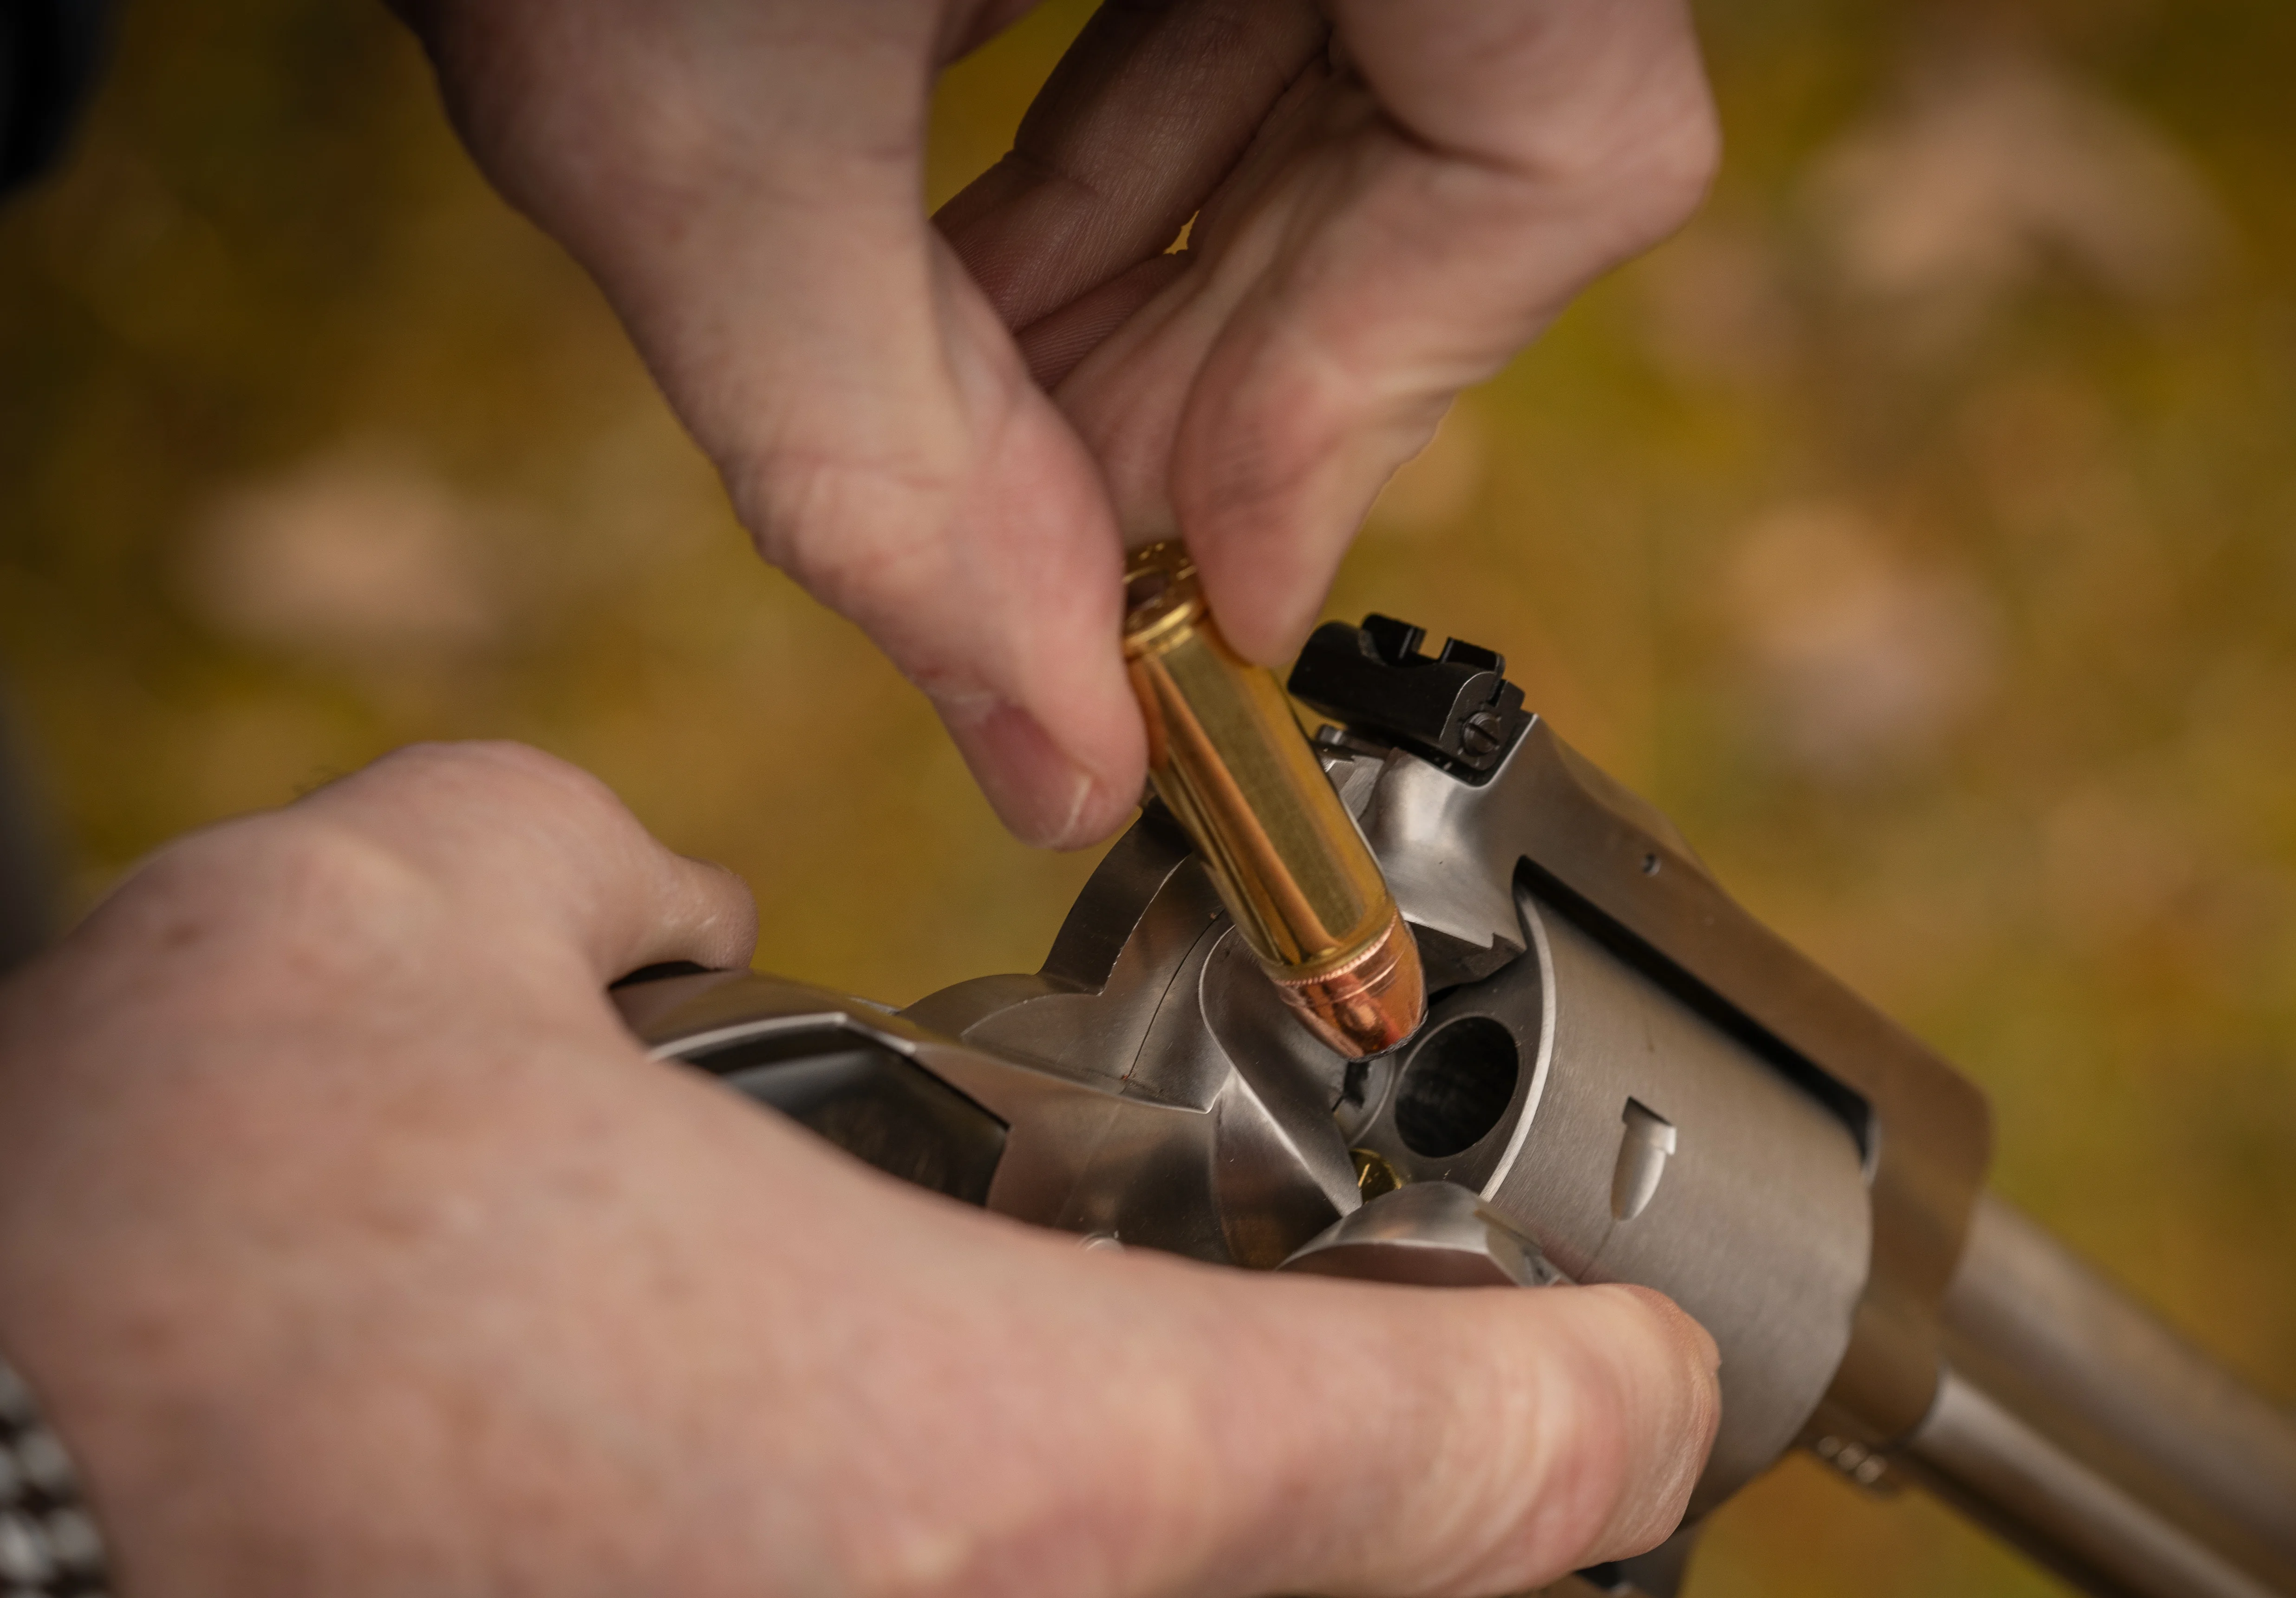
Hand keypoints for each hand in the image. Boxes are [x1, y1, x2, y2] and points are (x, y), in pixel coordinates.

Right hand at [0, 743, 1716, 1597]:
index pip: (1479, 1453)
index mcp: (981, 1473)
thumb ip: (599, 864)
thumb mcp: (388, 938)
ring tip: (704, 1502)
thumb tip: (666, 895)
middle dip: (1111, 1495)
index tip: (1636, 1376)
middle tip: (917, 1393)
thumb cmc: (151, 1278)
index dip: (1599, 1396)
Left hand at [393, 0, 1718, 845]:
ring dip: (1174, 251)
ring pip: (1366, 54)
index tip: (1225, 577)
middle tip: (1078, 521)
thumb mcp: (671, 102)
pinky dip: (1132, 108)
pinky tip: (973, 207)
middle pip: (1462, 127)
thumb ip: (872, 452)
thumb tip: (1056, 763)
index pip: (1558, 141)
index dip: (1393, 389)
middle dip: (1249, 361)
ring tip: (985, 367)